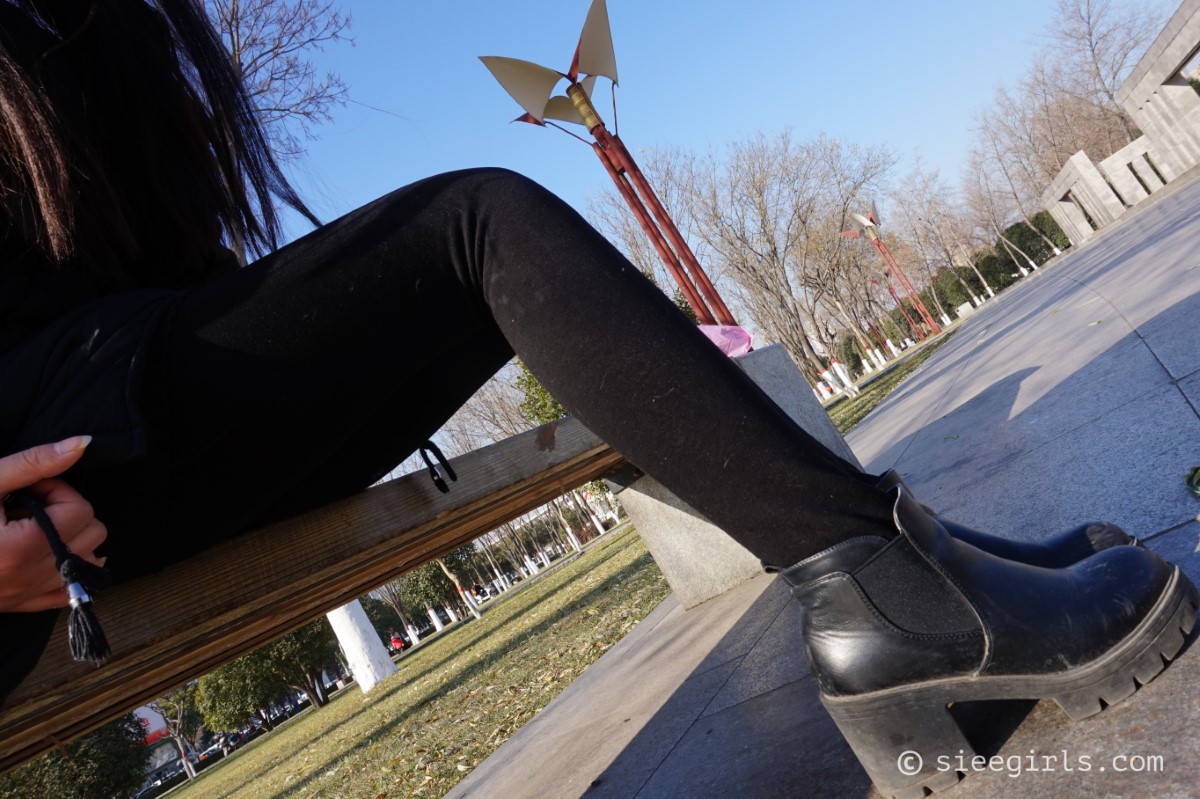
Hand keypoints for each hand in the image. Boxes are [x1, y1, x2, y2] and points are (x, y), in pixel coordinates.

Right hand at [0, 437, 106, 612]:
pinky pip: (71, 591)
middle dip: (66, 511)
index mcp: (19, 549)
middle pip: (92, 534)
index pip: (79, 509)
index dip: (56, 489)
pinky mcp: (20, 605)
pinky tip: (45, 551)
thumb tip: (83, 443)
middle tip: (27, 504)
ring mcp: (26, 595)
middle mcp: (28, 578)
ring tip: (30, 526)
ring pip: (90, 562)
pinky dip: (69, 569)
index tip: (28, 487)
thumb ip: (34, 463)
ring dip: (70, 538)